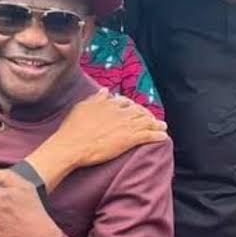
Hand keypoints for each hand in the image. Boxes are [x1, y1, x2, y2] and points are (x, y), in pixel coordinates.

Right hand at [25, 89, 168, 190]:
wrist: (72, 145)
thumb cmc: (73, 128)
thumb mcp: (82, 107)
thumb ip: (96, 98)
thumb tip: (105, 91)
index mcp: (109, 104)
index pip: (125, 102)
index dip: (132, 106)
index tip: (134, 109)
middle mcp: (120, 112)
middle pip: (139, 111)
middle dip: (147, 114)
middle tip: (151, 118)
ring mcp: (126, 125)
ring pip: (147, 122)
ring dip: (156, 124)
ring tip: (162, 126)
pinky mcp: (130, 139)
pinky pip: (148, 135)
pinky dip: (158, 135)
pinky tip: (163, 137)